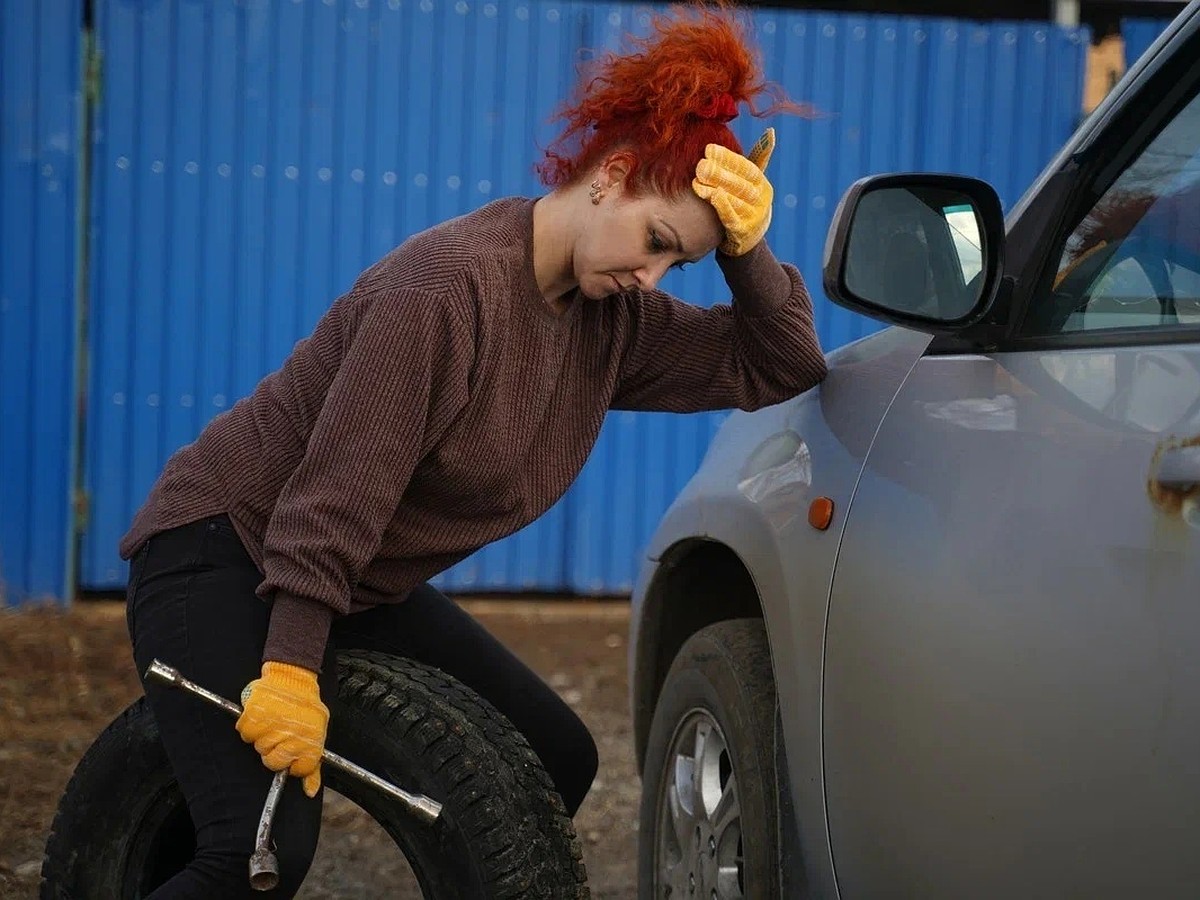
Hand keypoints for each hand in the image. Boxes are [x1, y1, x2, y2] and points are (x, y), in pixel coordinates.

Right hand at [236, 661, 328, 797]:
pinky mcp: (254, 717)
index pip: (298, 770)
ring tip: (273, 721)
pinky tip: (262, 716)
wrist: (293, 679)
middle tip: (280, 735)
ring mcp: (272, 728)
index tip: (294, 752)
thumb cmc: (306, 707)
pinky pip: (245, 733)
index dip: (294, 763)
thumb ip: (314, 765)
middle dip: (275, 751)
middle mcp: (291, 738)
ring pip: (258, 747)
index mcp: (310, 743)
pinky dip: (250, 726)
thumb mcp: (318, 733)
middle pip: (273, 762)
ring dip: (262, 737)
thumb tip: (310, 792)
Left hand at [692, 127, 775, 256]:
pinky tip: (712, 196)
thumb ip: (757, 159)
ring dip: (716, 187)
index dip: (728, 158)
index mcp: (762, 184)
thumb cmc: (745, 204)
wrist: (747, 241)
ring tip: (699, 179)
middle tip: (700, 164)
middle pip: (739, 183)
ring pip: (735, 199)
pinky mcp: (743, 231)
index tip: (709, 149)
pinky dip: (723, 206)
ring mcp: (753, 216)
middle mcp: (761, 199)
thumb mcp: (752, 183)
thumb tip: (770, 133)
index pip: (745, 167)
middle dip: (719, 172)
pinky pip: (732, 217)